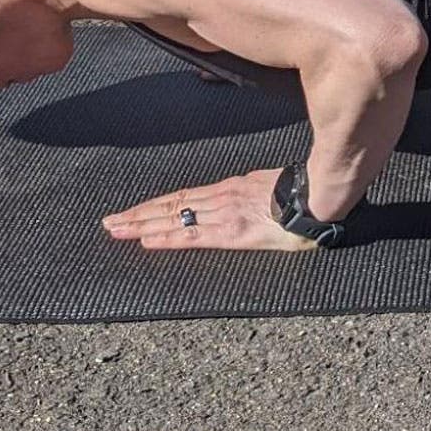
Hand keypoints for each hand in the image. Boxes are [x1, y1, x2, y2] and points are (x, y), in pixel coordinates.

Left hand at [101, 167, 316, 252]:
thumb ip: (254, 195)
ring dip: (142, 225)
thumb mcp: (272, 189)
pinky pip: (193, 236)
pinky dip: (167, 238)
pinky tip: (147, 241)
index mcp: (230, 189)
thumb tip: (248, 201)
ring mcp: (225, 214)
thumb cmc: (305, 198)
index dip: (155, 204)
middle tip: (109, 223)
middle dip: (138, 214)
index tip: (132, 210)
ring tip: (115, 230)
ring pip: (175, 219)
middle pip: (171, 206)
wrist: (322, 200)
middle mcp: (222, 199)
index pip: (184, 197)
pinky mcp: (233, 232)